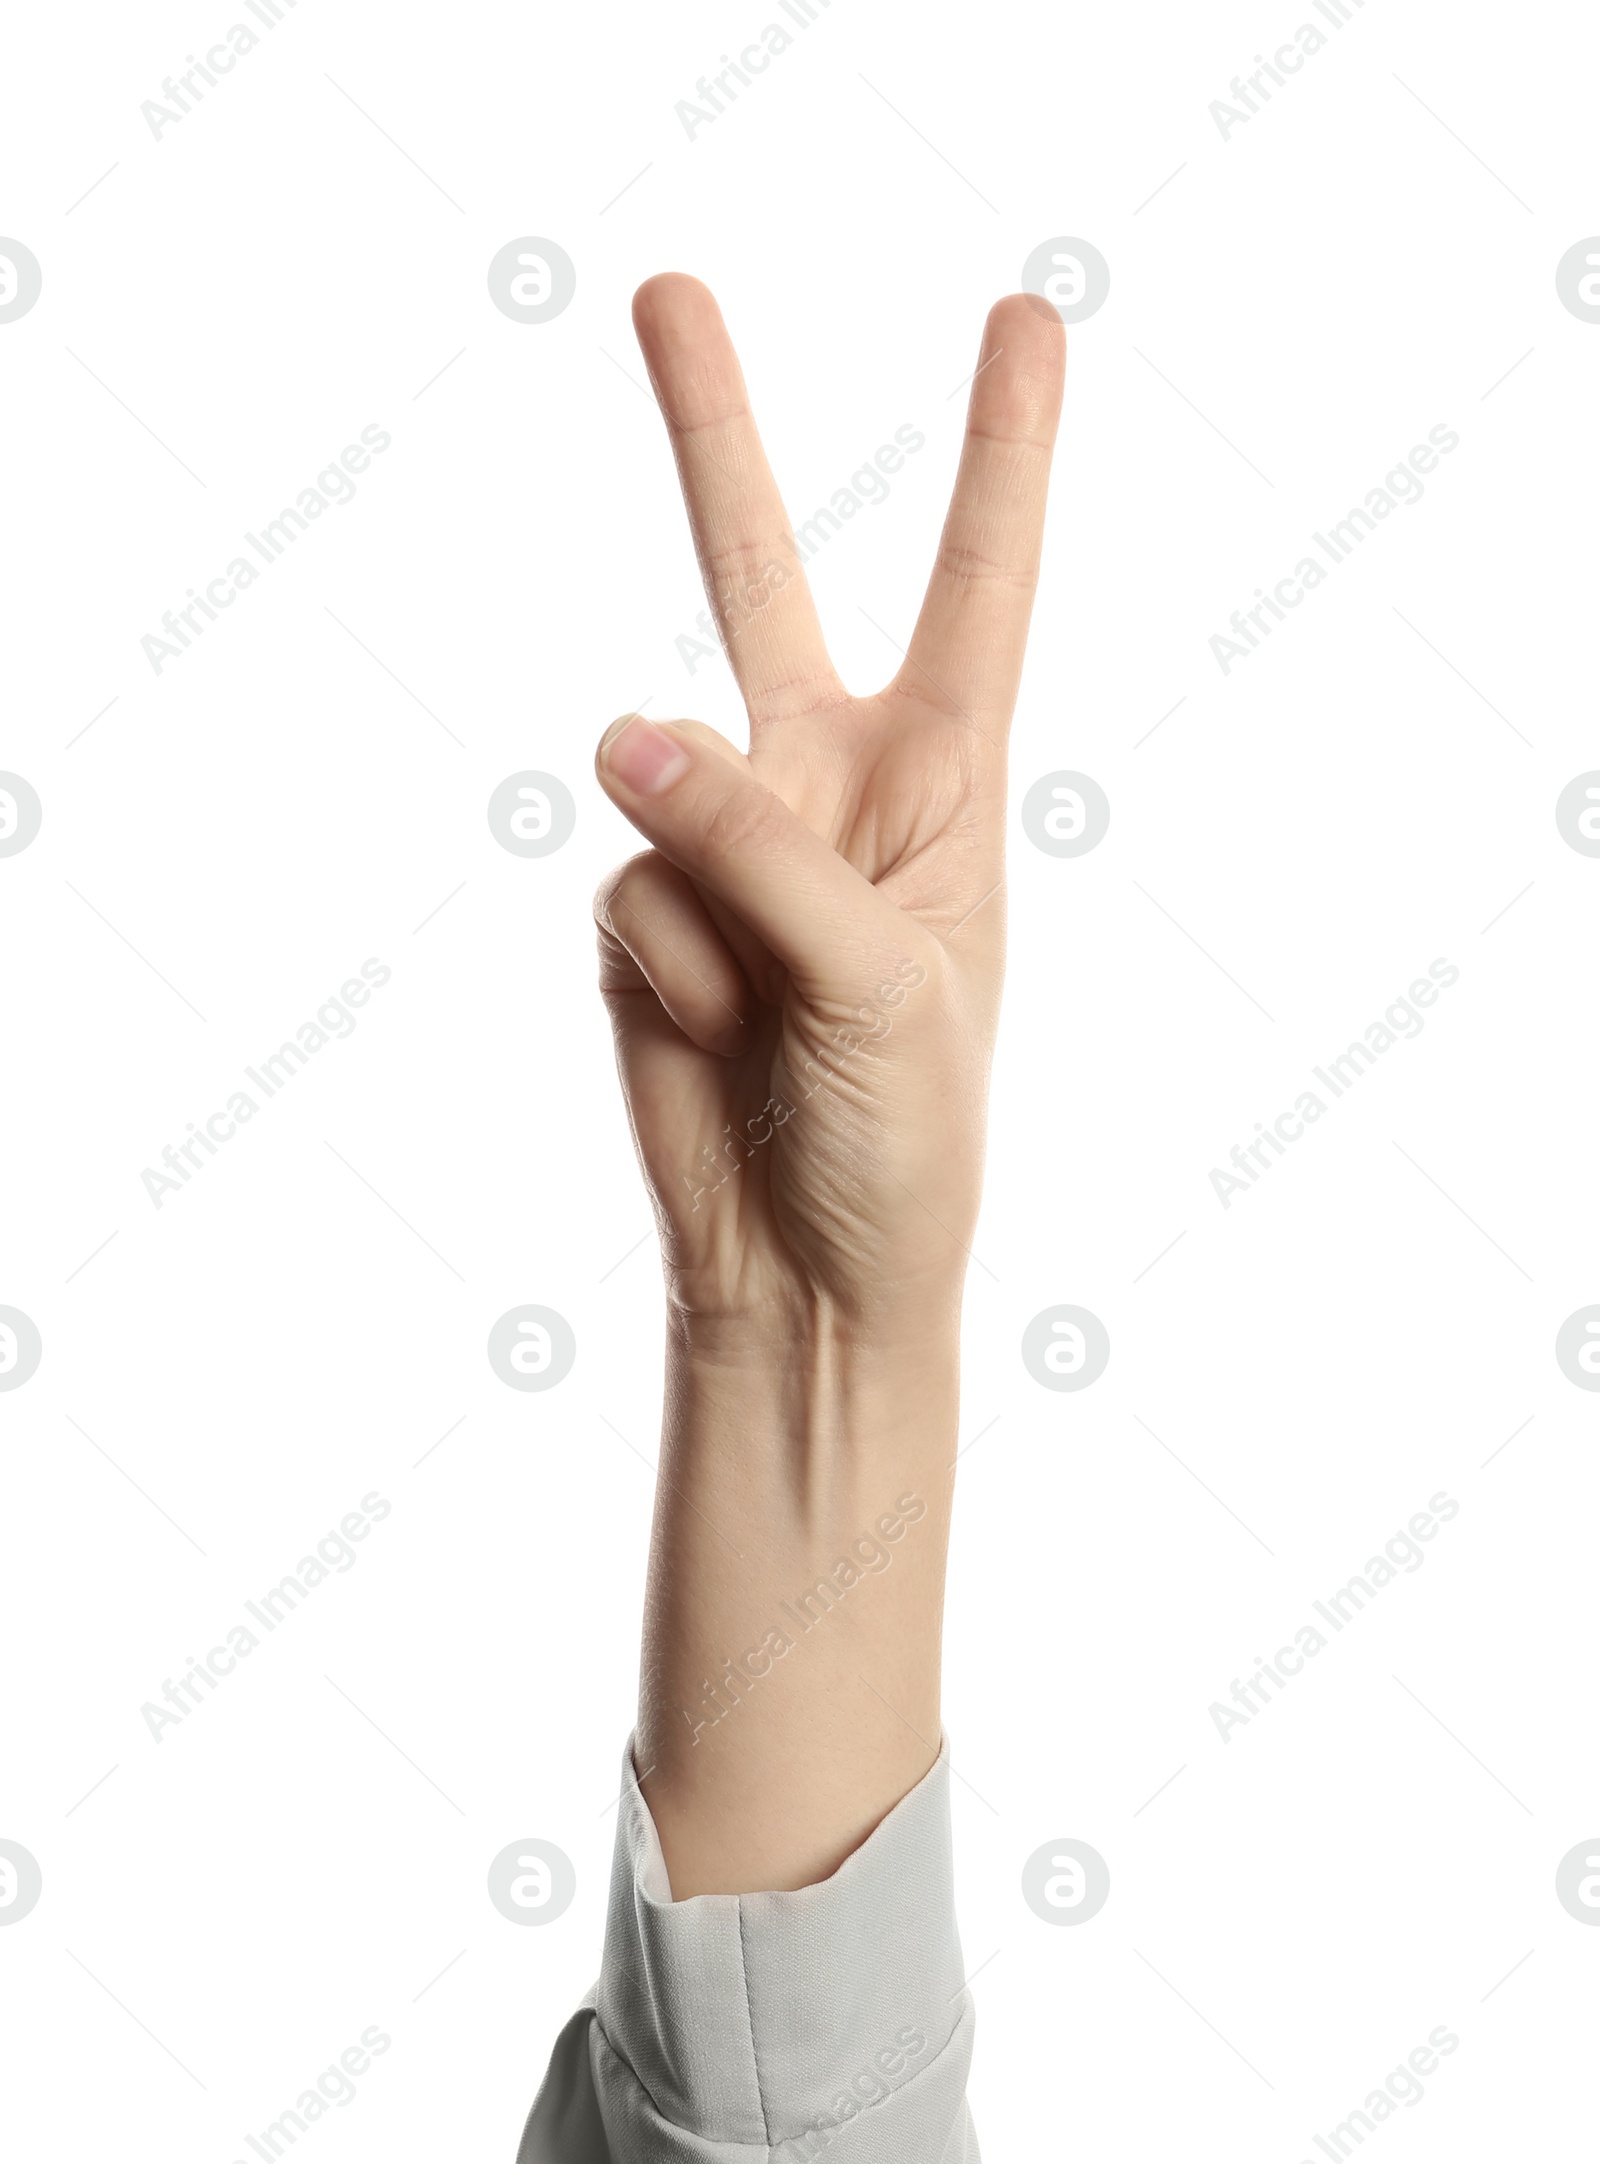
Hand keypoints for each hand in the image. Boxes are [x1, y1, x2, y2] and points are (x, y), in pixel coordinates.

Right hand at [594, 275, 1065, 1346]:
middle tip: (664, 291)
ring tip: (769, 1025)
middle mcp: (829, 787)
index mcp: (943, 787)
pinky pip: (618, 886)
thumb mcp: (878, 984)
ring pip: (661, 793)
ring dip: (714, 922)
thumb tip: (618, 726)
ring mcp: (725, 842)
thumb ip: (759, 842)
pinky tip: (710, 1034)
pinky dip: (660, 972)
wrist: (806, 1269)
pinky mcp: (641, 911)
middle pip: (761, 580)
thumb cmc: (904, 1136)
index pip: (979, 590)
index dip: (1001, 455)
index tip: (1023, 320)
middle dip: (713, 439)